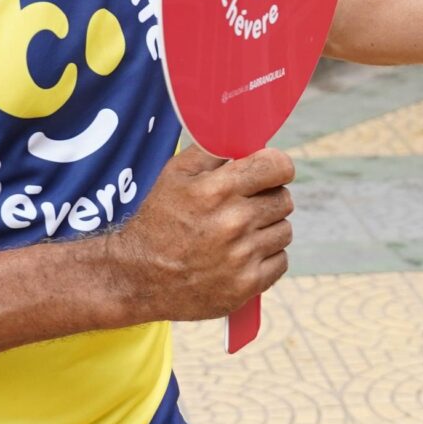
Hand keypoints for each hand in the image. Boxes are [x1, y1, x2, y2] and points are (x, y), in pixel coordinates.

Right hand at [105, 145, 293, 322]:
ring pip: (284, 230)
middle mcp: (233, 223)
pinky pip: (281, 261)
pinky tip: (243, 255)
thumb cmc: (159, 219)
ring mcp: (241, 257)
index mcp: (217, 190)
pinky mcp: (246, 285)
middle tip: (245, 206)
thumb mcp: (175, 174)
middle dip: (268, 198)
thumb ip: (213, 150)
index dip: (276, 167)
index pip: (278, 167)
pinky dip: (267, 258)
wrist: (138, 277)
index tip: (269, 173)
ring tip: (240, 233)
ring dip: (268, 229)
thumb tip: (247, 138)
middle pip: (283, 199)